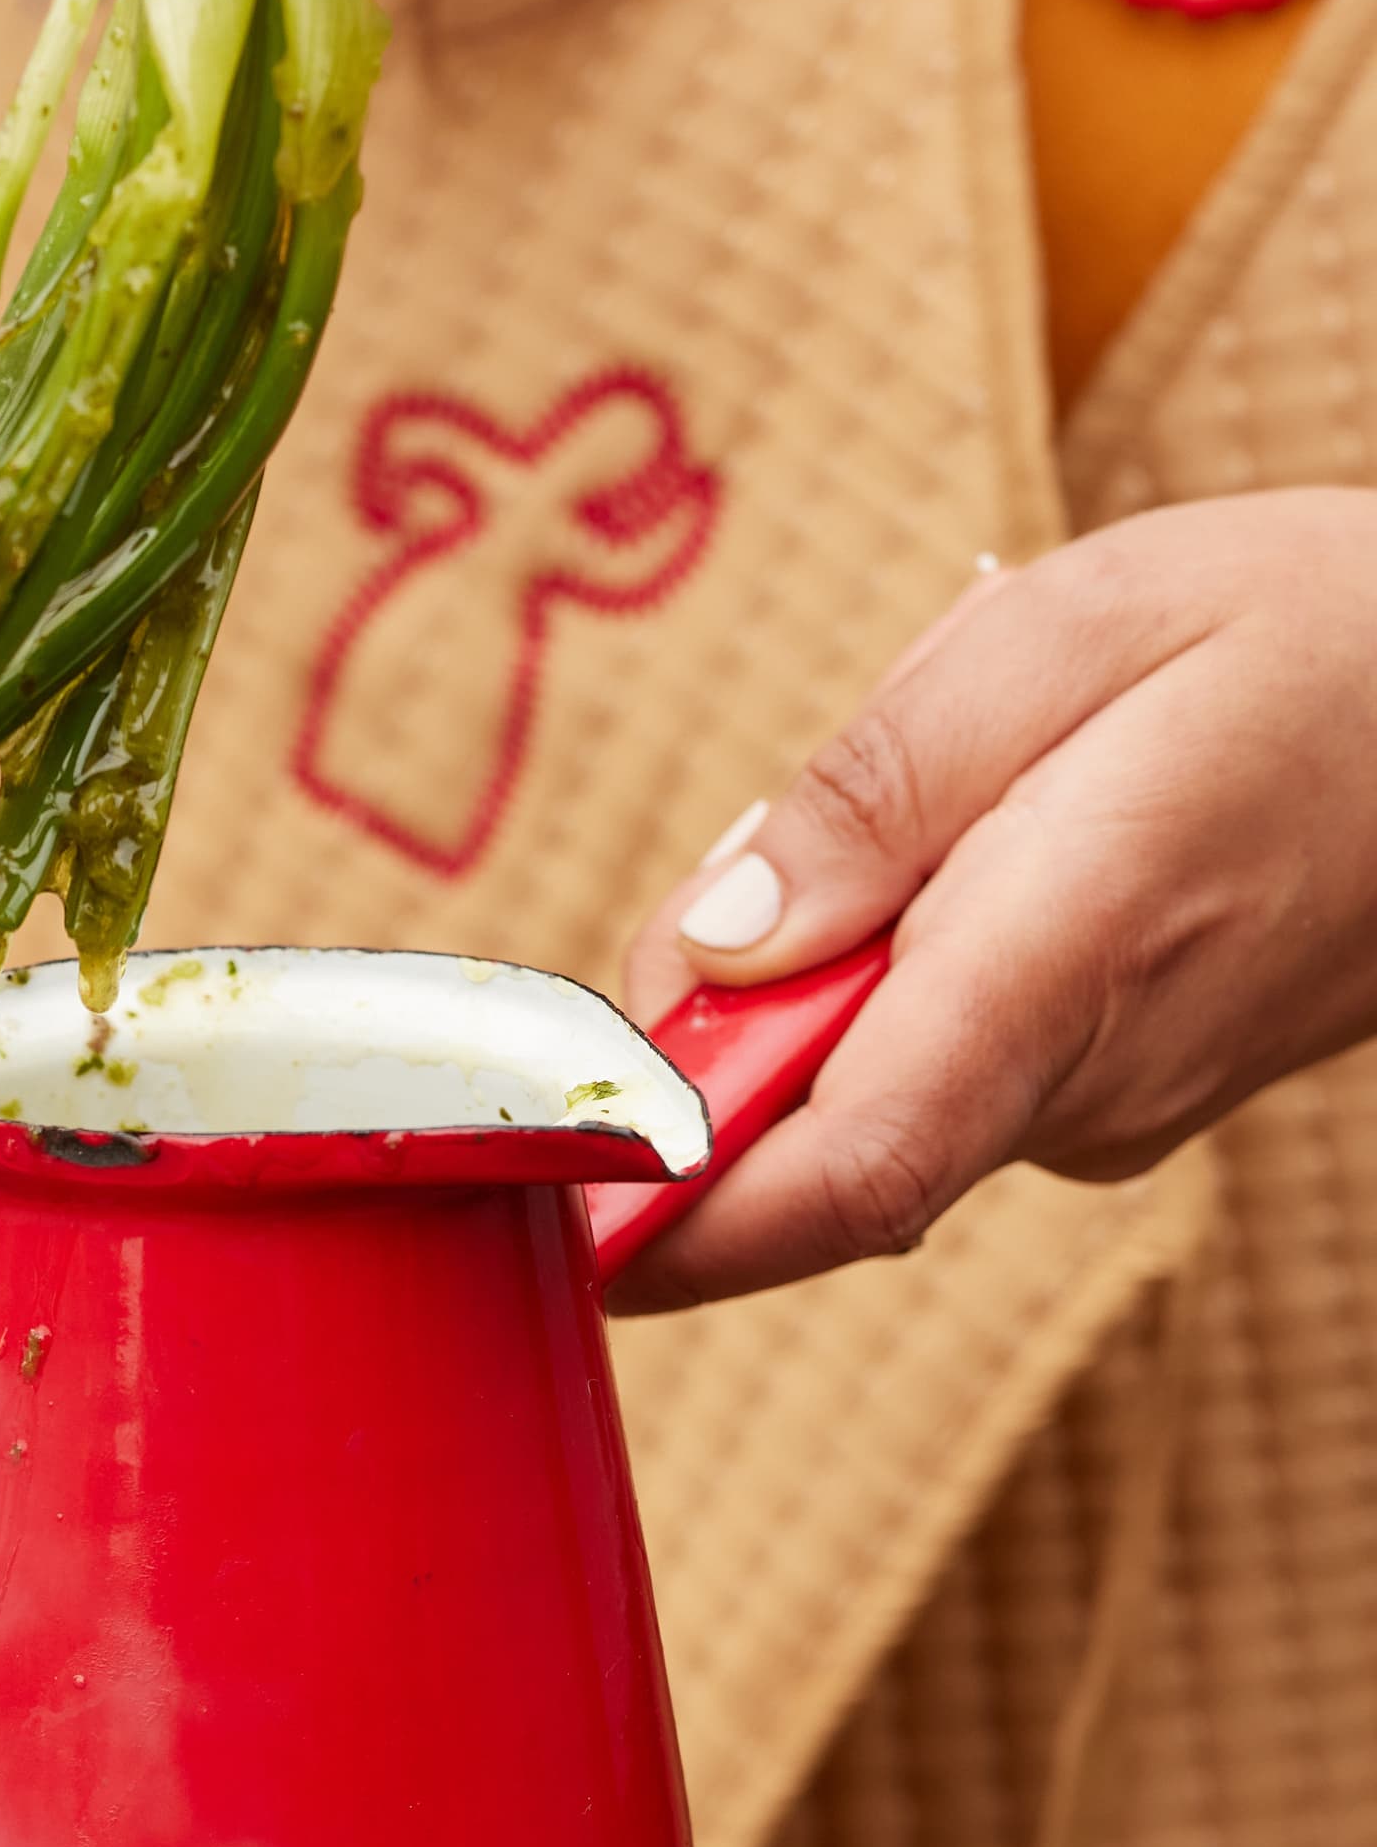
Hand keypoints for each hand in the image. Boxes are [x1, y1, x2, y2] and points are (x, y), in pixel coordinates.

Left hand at [611, 491, 1376, 1307]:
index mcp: (1060, 969)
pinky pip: (945, 1052)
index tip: (545, 1186)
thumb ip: (871, 793)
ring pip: (874, 1076)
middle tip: (784, 846)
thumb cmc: (1316, 638)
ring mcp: (1105, 1109)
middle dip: (731, 1013)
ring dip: (844, 956)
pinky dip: (919, 957)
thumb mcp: (1073, 630)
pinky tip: (1025, 822)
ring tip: (983, 782)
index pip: (831, 1180)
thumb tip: (710, 946)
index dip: (665, 1216)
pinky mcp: (1115, 1096)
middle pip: (807, 1126)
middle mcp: (1078, 1086)